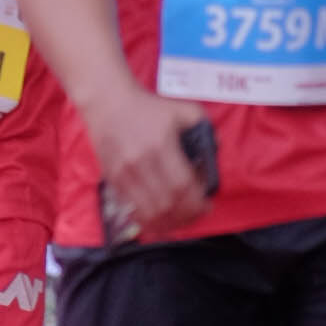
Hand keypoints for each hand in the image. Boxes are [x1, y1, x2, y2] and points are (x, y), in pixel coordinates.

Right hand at [85, 82, 212, 239]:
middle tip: (197, 214)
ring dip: (169, 222)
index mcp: (161, 146)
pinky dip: (149, 219)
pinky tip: (160, 218)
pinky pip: (133, 209)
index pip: (182, 186)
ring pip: (149, 212)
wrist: (108, 103)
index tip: (207, 205)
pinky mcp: (113, 180)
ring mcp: (124, 174)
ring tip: (181, 220)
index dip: (197, 203)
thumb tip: (217, 149)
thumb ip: (204, 127)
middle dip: (187, 216)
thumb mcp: (182, 110)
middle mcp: (140, 163)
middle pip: (167, 204)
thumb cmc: (149, 107)